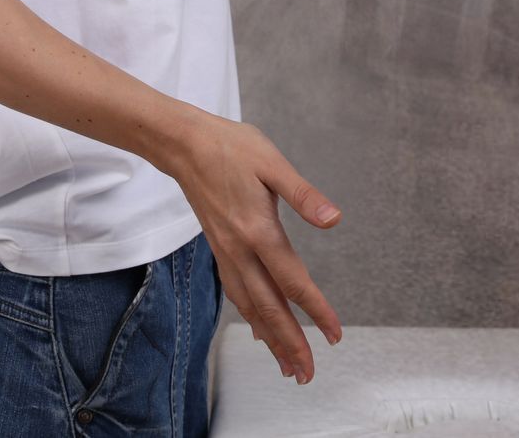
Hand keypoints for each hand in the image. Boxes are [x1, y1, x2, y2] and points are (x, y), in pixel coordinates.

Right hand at [161, 111, 342, 385]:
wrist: (185, 145)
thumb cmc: (231, 148)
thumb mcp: (273, 163)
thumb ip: (304, 194)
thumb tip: (334, 219)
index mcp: (258, 230)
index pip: (293, 281)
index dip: (316, 311)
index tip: (334, 334)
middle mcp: (240, 249)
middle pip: (268, 307)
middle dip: (290, 343)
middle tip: (307, 373)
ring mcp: (226, 252)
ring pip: (250, 306)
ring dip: (270, 339)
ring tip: (287, 365)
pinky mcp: (220, 249)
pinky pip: (237, 293)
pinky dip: (250, 316)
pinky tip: (258, 329)